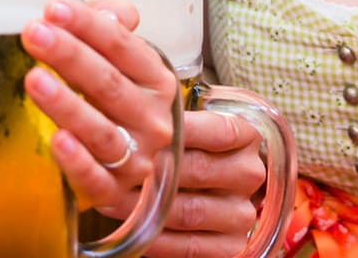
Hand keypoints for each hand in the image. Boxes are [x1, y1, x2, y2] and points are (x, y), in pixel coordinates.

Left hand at [20, 0, 178, 211]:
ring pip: (101, 131)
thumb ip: (113, 26)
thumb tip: (115, 13)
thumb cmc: (113, 97)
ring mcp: (135, 158)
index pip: (123, 47)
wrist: (122, 156)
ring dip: (66, 105)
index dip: (89, 26)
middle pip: (109, 84)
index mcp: (156, 80)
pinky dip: (77, 162)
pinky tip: (57, 140)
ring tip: (34, 79)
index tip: (54, 9)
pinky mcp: (112, 190)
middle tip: (35, 34)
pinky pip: (95, 179)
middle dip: (70, 56)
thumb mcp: (118, 58)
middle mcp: (152, 119)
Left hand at [101, 109, 267, 257]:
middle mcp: (249, 175)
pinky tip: (130, 227)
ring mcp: (241, 214)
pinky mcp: (230, 247)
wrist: (207, 192)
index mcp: (244, 137)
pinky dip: (154, 238)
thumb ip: (168, 122)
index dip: (174, 130)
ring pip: (186, 211)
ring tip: (109, 195)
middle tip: (111, 164)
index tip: (135, 129)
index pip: (214, 130)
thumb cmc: (187, 150)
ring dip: (142, 206)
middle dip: (147, 169)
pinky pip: (188, 246)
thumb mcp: (186, 127)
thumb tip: (126, 112)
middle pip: (194, 170)